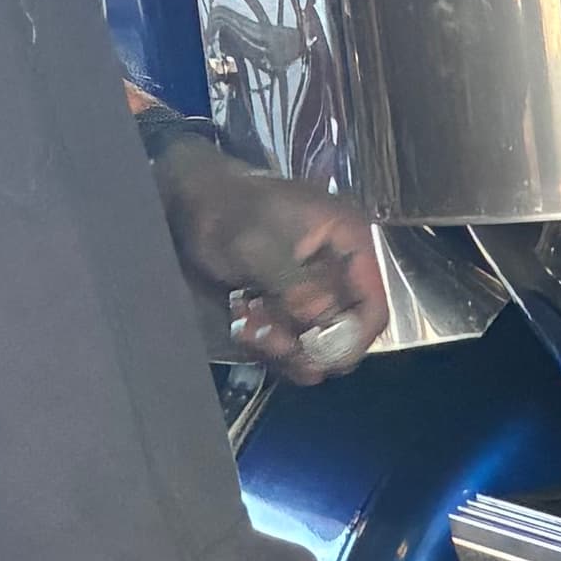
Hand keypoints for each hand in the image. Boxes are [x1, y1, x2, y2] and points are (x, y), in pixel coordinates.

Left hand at [150, 135, 388, 383]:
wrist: (187, 202)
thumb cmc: (226, 210)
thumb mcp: (259, 245)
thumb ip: (295, 286)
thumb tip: (322, 324)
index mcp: (348, 242)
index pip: (373, 304)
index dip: (354, 337)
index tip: (320, 357)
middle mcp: (338, 270)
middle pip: (346, 332)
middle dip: (309, 347)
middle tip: (271, 343)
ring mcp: (312, 290)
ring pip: (316, 342)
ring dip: (283, 348)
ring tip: (248, 329)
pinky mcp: (288, 304)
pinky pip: (291, 341)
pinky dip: (267, 343)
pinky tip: (242, 325)